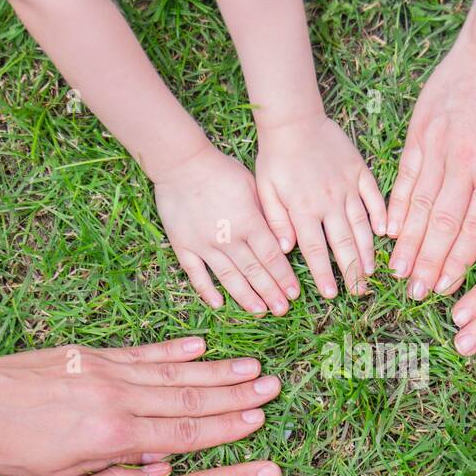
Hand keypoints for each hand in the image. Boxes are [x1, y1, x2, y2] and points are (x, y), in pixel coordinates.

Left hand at [0, 337, 276, 475]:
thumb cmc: (5, 449)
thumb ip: (117, 473)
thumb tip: (164, 469)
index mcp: (112, 438)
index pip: (183, 432)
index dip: (226, 428)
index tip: (259, 421)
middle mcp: (116, 399)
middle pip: (189, 397)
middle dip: (235, 394)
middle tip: (272, 388)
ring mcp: (105, 372)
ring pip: (173, 372)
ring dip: (216, 370)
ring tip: (252, 366)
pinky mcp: (90, 355)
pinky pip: (142, 353)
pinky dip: (173, 350)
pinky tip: (200, 345)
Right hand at [152, 145, 299, 314]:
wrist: (181, 163)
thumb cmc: (222, 171)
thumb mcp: (254, 187)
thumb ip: (269, 216)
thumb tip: (286, 244)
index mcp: (248, 222)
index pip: (271, 257)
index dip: (284, 277)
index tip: (294, 294)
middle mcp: (228, 238)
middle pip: (253, 271)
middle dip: (270, 293)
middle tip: (282, 310)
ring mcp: (204, 244)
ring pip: (228, 277)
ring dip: (245, 297)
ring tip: (259, 312)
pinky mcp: (183, 245)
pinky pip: (196, 273)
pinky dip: (206, 290)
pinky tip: (218, 304)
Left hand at [255, 114, 385, 298]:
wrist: (294, 120)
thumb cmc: (275, 157)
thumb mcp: (265, 190)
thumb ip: (275, 220)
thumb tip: (286, 249)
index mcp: (303, 209)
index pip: (316, 250)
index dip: (324, 274)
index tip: (332, 295)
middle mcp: (328, 201)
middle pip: (343, 243)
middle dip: (351, 271)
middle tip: (359, 292)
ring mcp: (347, 187)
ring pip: (361, 224)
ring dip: (367, 250)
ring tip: (372, 271)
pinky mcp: (359, 171)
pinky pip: (374, 196)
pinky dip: (381, 214)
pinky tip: (386, 232)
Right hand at [387, 38, 475, 299]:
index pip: (475, 229)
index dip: (458, 262)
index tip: (444, 288)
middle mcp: (465, 165)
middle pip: (443, 224)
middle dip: (427, 263)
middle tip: (414, 292)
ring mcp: (439, 149)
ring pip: (420, 205)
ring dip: (407, 242)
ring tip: (396, 270)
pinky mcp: (420, 133)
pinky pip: (406, 176)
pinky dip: (396, 205)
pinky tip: (389, 230)